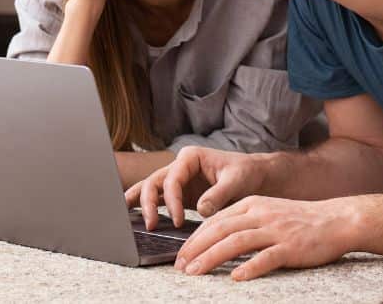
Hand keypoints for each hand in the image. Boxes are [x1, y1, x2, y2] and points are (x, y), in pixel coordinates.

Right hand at [124, 146, 266, 229]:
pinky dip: (146, 205)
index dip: (172, 200)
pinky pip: (158, 198)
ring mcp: (178, 180)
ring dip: (140, 201)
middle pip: (154, 181)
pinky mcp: (180, 194)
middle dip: (149, 202)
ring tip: (127, 216)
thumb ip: (218, 194)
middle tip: (152, 225)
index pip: (172, 178)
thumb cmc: (246, 173)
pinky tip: (134, 214)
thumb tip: (201, 210)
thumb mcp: (237, 181)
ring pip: (151, 187)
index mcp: (191, 157)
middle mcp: (180, 166)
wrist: (255, 176)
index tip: (178, 220)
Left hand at [174, 196, 357, 280]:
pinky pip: (267, 257)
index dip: (195, 237)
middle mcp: (260, 214)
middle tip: (179, 265)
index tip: (181, 254)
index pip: (215, 220)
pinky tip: (236, 277)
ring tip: (195, 272)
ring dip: (212, 257)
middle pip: (220, 229)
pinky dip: (250, 267)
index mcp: (252, 204)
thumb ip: (243, 220)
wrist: (336, 220)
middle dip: (196, 248)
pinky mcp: (291, 247)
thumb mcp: (267, 211)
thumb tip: (215, 236)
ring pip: (237, 242)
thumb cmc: (299, 219)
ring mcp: (276, 230)